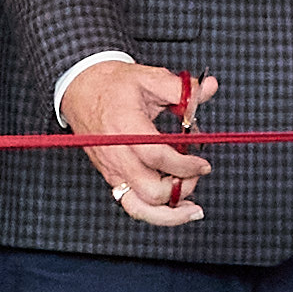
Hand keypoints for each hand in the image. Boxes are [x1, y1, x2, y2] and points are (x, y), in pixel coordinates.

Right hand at [59, 59, 215, 226]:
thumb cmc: (115, 85)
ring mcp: (113, 171)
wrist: (82, 90)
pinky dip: (156, 213)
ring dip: (170, 213)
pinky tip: (176, 208)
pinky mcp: (113, 178)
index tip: (204, 164)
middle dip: (182, 187)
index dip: (186, 165)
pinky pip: (133, 206)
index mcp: (126, 129)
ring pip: (140, 209)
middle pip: (152, 191)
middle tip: (196, 173)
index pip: (158, 157)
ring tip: (192, 208)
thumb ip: (182, 88)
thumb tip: (210, 87)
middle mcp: (117, 156)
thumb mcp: (150, 78)